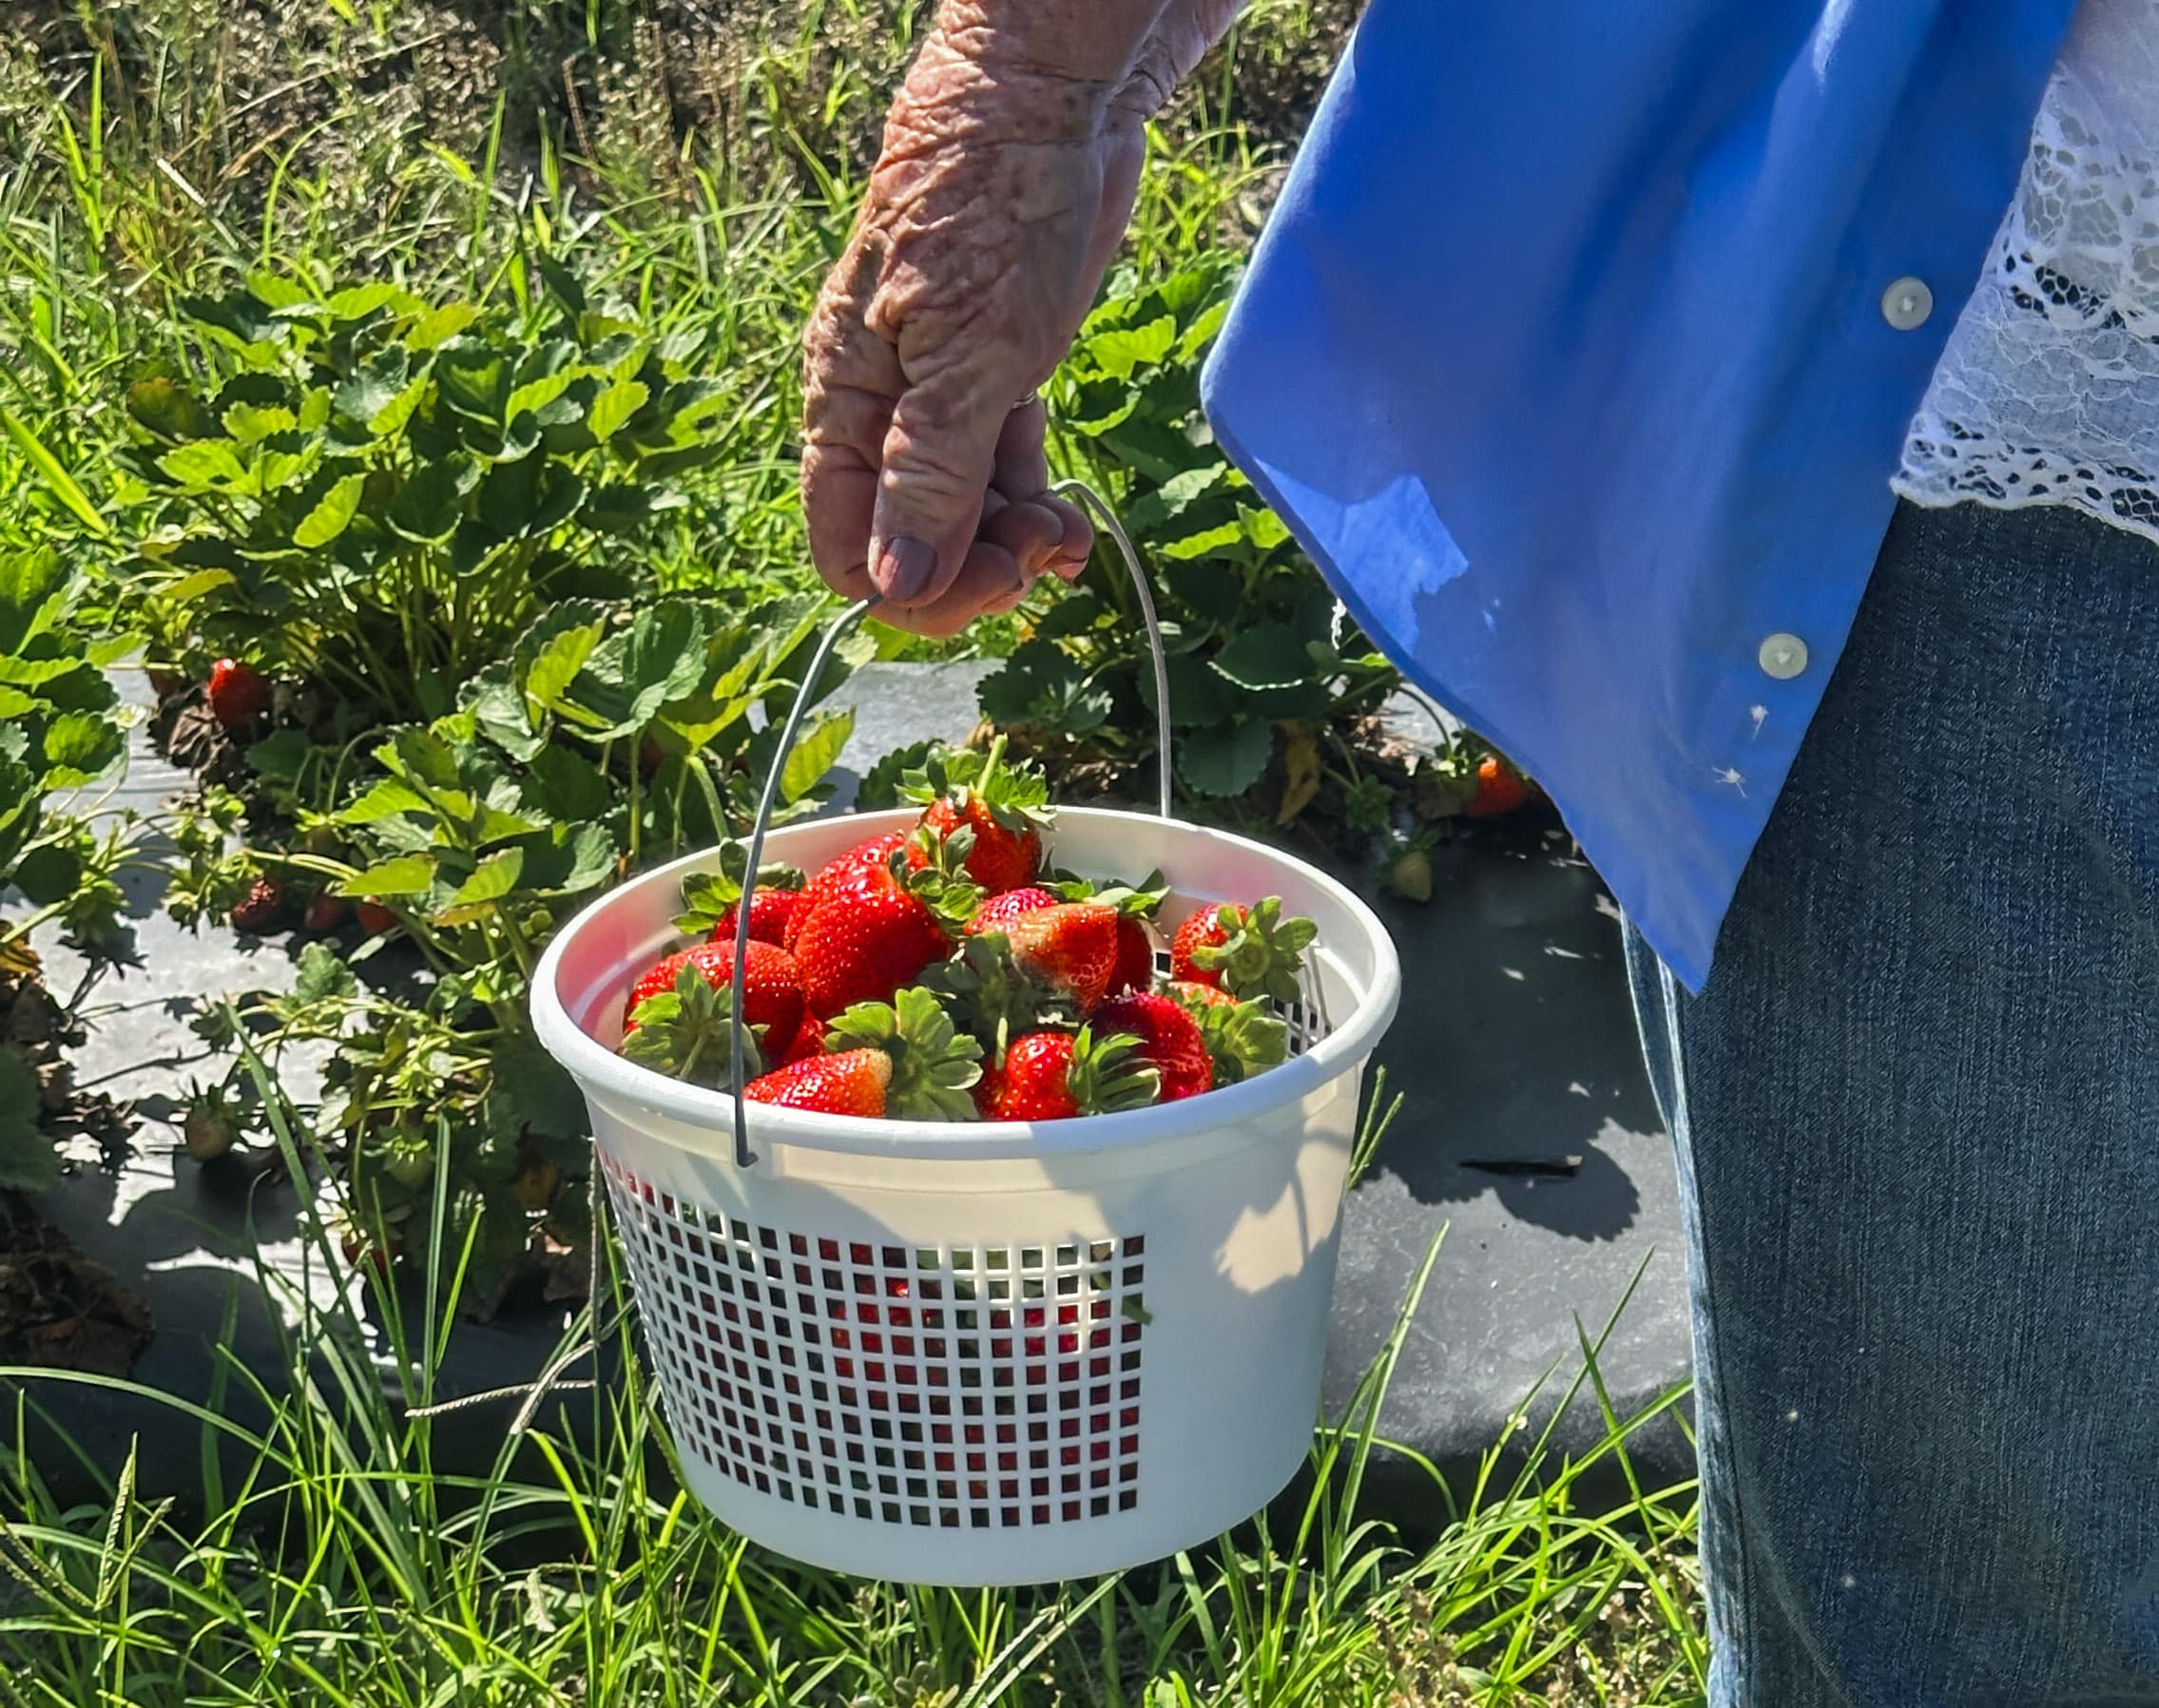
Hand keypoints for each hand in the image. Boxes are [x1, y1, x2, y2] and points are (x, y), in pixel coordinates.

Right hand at [801, 2, 1240, 636]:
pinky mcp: (997, 377)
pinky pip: (1002, 471)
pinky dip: (1033, 506)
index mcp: (842, 406)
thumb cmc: (989, 217)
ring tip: (1065, 539)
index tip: (982, 585)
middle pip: (907, 539)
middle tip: (1036, 557)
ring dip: (1012, 544)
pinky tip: (1070, 524)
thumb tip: (893, 583)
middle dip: (973, 567)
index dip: (910, 587)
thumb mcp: (964, 362)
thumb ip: (926, 477)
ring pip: (961, 512)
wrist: (1046, 106)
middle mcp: (881, 412)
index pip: (845, 545)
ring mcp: (941, 396)